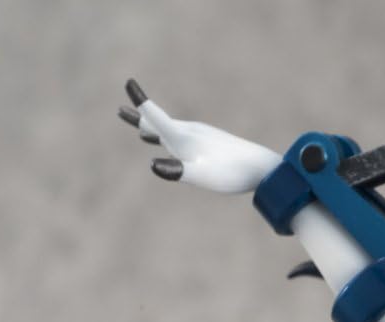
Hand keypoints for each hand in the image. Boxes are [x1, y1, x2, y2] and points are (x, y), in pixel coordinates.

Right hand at [117, 79, 280, 193]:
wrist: (264, 168)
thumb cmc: (232, 173)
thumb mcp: (202, 175)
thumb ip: (177, 170)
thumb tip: (154, 165)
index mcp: (184, 137)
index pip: (156, 117)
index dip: (141, 102)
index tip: (129, 82)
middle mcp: (190, 133)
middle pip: (159, 122)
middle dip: (139, 117)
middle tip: (121, 110)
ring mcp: (201, 138)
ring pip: (171, 131)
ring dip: (153, 128)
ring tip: (141, 129)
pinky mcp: (211, 146)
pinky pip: (184, 139)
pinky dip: (171, 139)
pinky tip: (175, 147)